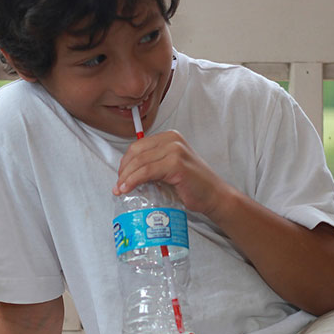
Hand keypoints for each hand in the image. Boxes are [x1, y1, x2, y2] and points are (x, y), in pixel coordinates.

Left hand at [113, 130, 230, 216]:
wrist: (214, 196)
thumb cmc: (193, 185)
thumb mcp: (169, 169)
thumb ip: (153, 165)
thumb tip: (128, 174)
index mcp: (170, 137)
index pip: (138, 146)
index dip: (125, 162)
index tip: (120, 177)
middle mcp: (172, 140)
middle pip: (136, 152)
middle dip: (123, 170)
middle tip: (118, 185)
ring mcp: (175, 150)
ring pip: (139, 162)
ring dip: (126, 177)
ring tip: (120, 190)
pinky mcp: (176, 164)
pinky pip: (146, 172)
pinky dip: (133, 181)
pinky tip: (127, 189)